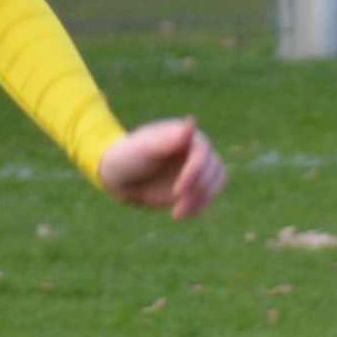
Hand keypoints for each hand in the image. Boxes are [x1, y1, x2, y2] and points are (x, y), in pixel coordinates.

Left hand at [98, 116, 227, 221]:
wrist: (119, 176)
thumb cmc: (127, 157)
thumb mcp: (144, 148)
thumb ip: (169, 139)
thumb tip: (192, 122)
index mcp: (186, 136)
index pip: (204, 153)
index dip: (196, 172)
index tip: (177, 191)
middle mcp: (196, 149)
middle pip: (215, 169)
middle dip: (198, 189)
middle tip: (175, 202)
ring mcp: (198, 167)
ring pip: (218, 181)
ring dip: (202, 199)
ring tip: (177, 212)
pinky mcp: (196, 184)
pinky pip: (210, 196)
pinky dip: (199, 207)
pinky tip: (179, 214)